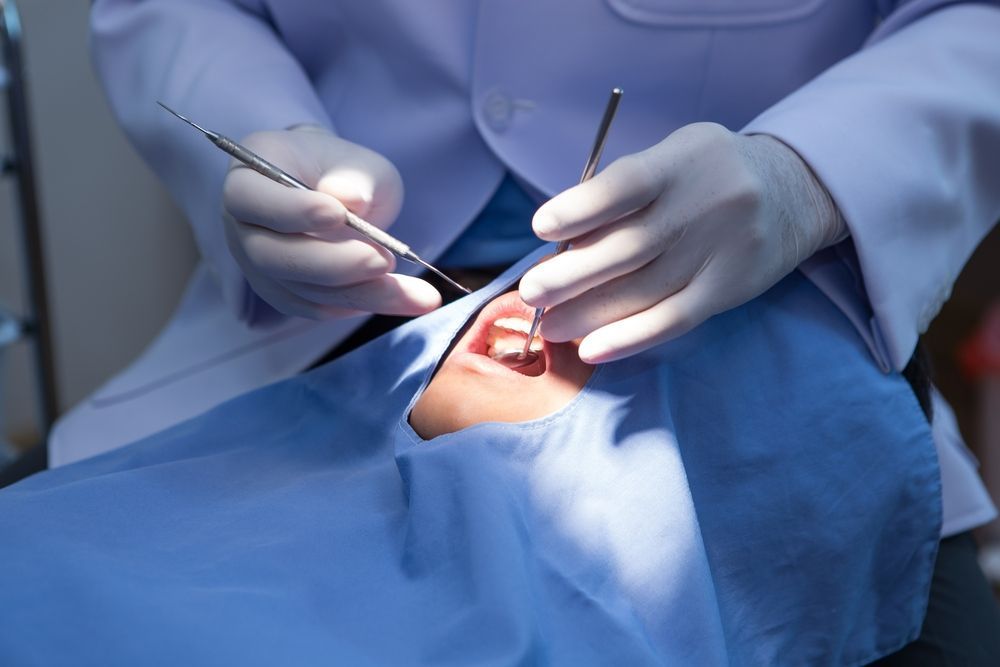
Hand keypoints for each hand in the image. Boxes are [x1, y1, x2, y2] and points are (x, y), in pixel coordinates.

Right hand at [222, 126, 440, 318]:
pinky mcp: (285, 294)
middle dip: (332, 264)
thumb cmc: (341, 171)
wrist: (334, 194)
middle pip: (271, 256)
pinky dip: (362, 305)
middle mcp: (243, 226)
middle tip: (384, 260)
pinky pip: (318, 309)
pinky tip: (403, 298)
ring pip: (302, 290)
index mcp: (248, 177)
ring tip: (418, 293)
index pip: (249, 198)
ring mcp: (259, 266)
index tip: (338, 215)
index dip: (290, 211)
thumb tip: (352, 199)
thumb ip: (355, 176)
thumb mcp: (357, 161)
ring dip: (362, 293)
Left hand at [519, 122, 846, 362]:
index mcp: (683, 161)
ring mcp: (722, 249)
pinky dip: (630, 337)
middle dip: (572, 275)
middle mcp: (706, 203)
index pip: (627, 186)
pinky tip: (593, 348)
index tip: (540, 227)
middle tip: (531, 294)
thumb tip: (562, 244)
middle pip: (630, 247)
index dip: (581, 208)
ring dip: (590, 314)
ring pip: (646, 290)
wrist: (792, 190)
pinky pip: (674, 319)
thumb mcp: (672, 159)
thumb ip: (623, 192)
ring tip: (550, 326)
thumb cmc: (705, 174)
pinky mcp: (731, 288)